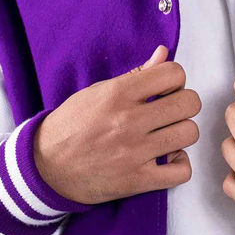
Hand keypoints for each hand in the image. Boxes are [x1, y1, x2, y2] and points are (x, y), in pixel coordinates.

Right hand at [33, 45, 200, 204]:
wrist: (45, 167)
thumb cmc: (71, 125)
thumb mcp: (97, 92)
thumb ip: (135, 74)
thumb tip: (164, 53)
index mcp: (118, 94)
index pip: (173, 74)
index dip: (175, 80)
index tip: (165, 90)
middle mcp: (128, 121)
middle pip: (189, 103)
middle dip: (184, 104)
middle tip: (170, 111)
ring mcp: (134, 152)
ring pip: (189, 133)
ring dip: (182, 133)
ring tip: (167, 134)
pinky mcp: (137, 180)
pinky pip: (182, 172)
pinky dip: (180, 165)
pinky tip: (168, 159)